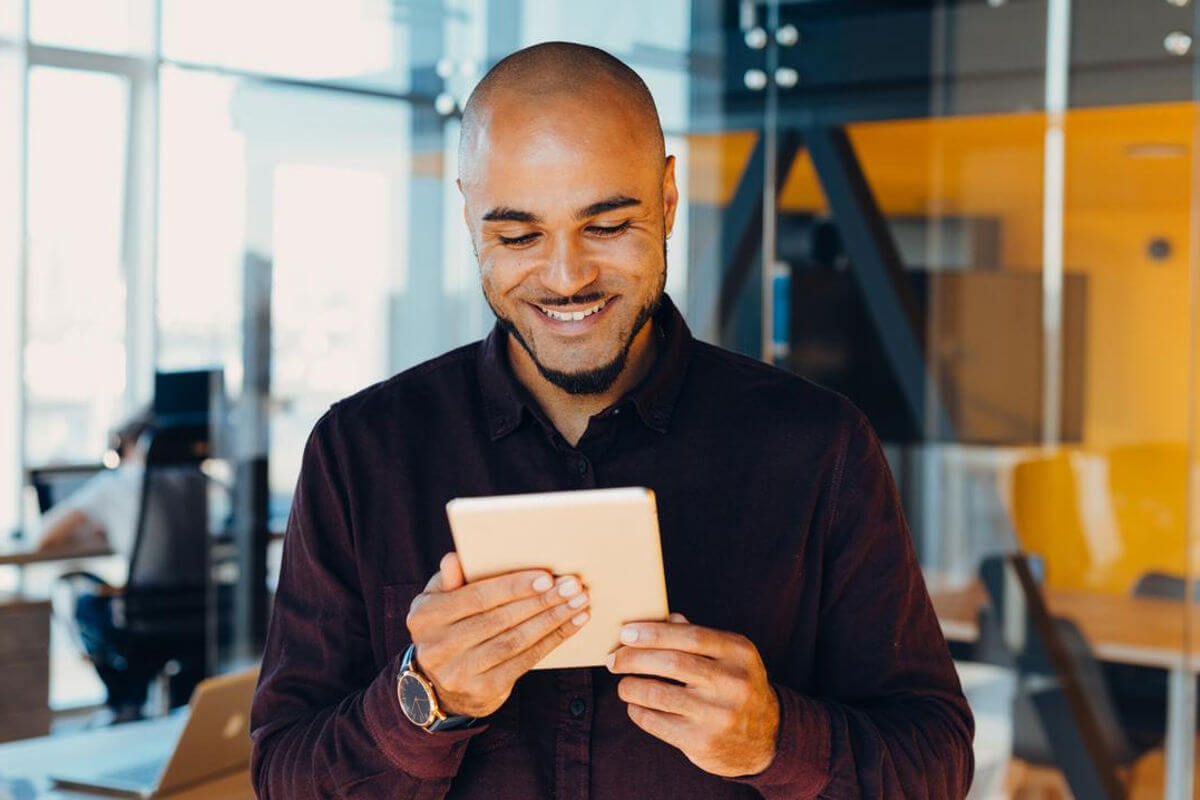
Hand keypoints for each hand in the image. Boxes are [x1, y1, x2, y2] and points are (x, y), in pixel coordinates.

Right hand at [404, 552, 590, 717]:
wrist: (440, 685)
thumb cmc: (447, 627)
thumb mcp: (438, 601)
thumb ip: (449, 580)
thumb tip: (454, 559)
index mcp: (426, 617)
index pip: (476, 598)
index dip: (513, 587)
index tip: (546, 577)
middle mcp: (437, 648)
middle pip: (500, 620)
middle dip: (541, 601)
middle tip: (573, 586)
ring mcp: (459, 673)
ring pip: (516, 641)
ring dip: (553, 620)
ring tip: (579, 603)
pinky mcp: (483, 691)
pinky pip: (525, 661)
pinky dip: (553, 640)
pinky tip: (573, 624)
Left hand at [607, 614, 779, 777]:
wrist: (766, 739)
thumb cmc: (736, 686)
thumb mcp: (730, 656)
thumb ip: (697, 636)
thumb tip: (661, 618)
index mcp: (739, 652)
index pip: (690, 635)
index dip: (653, 632)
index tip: (625, 633)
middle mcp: (732, 682)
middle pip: (670, 662)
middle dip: (632, 658)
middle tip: (613, 659)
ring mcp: (718, 714)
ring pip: (658, 694)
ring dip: (630, 686)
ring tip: (623, 684)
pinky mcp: (702, 741)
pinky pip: (656, 722)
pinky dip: (638, 711)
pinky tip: (636, 706)